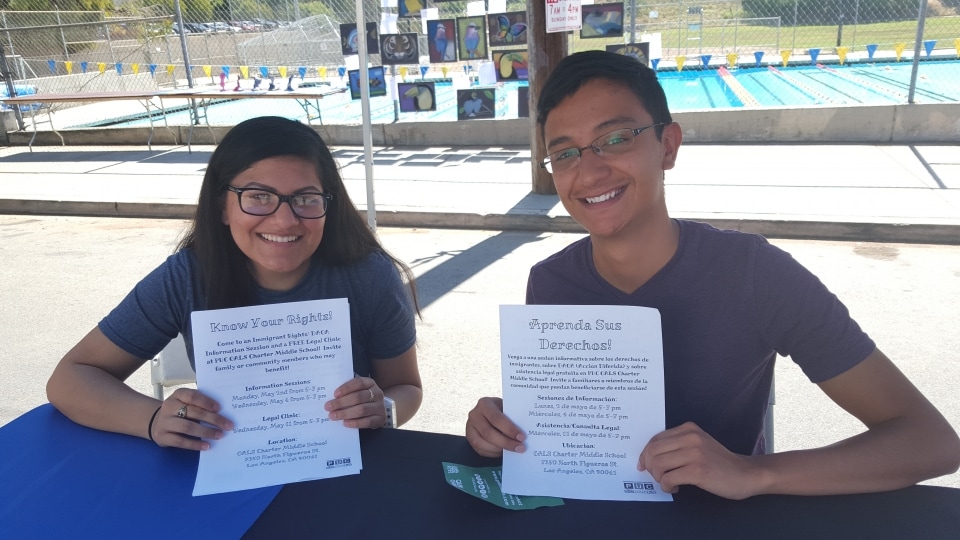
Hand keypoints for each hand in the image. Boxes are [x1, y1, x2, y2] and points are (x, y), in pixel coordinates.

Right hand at [151, 388, 232, 450]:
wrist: (155, 422)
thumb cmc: (179, 410)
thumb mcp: (185, 402)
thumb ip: (199, 404)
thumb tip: (222, 411)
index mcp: (177, 395)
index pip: (192, 396)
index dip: (206, 402)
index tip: (220, 408)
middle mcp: (169, 407)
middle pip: (194, 412)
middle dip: (213, 419)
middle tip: (228, 425)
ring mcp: (164, 422)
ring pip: (187, 427)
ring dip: (206, 432)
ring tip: (220, 435)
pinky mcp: (162, 437)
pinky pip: (180, 441)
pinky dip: (195, 444)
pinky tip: (206, 446)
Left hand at [325, 377, 385, 428]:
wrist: (378, 410)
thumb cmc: (362, 399)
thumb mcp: (358, 391)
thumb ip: (347, 392)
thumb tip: (330, 397)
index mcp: (370, 383)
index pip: (359, 383)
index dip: (346, 388)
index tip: (334, 394)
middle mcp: (377, 394)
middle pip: (358, 397)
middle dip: (341, 402)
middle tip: (328, 407)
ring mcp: (380, 407)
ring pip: (362, 410)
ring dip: (346, 413)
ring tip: (333, 416)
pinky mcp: (380, 419)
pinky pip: (367, 422)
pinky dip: (355, 423)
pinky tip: (345, 423)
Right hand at [465, 397, 525, 457]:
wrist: (488, 411)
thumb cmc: (501, 409)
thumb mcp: (505, 407)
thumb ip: (512, 417)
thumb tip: (526, 430)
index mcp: (484, 404)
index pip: (496, 418)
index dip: (509, 429)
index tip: (522, 437)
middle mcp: (474, 415)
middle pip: (489, 433)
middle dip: (506, 442)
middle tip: (521, 448)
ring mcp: (470, 427)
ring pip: (483, 443)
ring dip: (500, 449)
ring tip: (514, 450)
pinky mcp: (469, 438)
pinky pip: (480, 450)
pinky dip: (493, 453)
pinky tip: (504, 452)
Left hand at [638, 422, 761, 499]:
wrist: (745, 474)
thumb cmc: (719, 462)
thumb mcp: (698, 444)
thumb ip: (677, 445)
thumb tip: (649, 457)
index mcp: (688, 429)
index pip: (655, 439)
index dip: (646, 455)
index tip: (645, 466)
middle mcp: (690, 437)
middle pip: (653, 451)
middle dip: (650, 467)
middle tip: (658, 477)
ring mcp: (694, 453)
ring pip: (658, 465)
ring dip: (658, 478)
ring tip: (668, 483)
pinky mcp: (698, 471)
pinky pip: (669, 478)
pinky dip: (667, 486)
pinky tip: (676, 488)